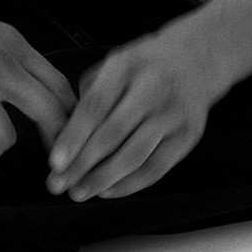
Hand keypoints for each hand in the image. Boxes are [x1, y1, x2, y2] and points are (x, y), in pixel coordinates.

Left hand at [46, 28, 217, 201]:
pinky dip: (130, 185)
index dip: (73, 136)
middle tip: (58, 184)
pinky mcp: (188, 136)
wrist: (196, 60)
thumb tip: (66, 134)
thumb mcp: (114, 63)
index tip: (54, 162)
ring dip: (103, 179)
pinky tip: (108, 191)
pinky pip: (156, 168)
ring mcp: (173, 114)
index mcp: (126, 66)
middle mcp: (152, 89)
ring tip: (79, 192)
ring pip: (134, 156)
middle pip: (112, 134)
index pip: (95, 106)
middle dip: (82, 164)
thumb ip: (90, 94)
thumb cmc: (144, 65)